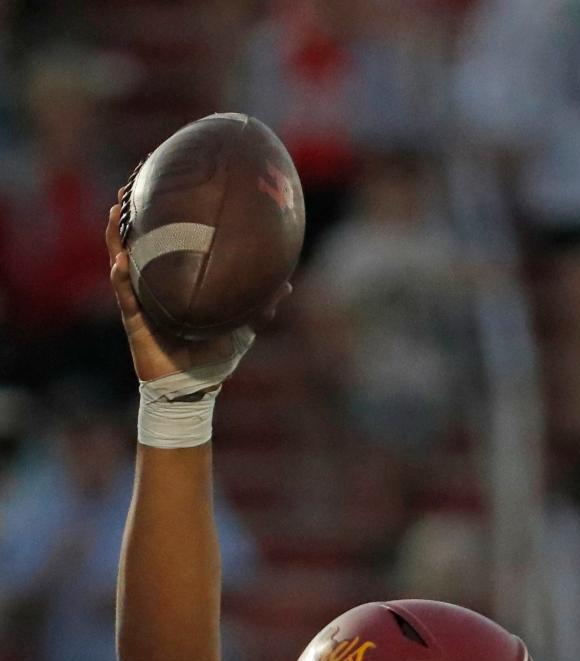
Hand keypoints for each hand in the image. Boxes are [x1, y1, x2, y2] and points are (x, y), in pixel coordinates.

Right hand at [105, 195, 288, 385]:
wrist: (195, 388)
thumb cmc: (214, 357)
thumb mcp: (241, 326)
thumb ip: (260, 303)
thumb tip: (286, 284)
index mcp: (175, 278)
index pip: (166, 237)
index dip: (163, 210)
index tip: (165, 177)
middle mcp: (154, 282)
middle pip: (137, 238)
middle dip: (132, 208)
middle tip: (133, 178)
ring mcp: (141, 298)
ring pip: (122, 257)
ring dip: (118, 233)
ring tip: (118, 207)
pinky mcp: (134, 319)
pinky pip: (124, 294)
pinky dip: (120, 277)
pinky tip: (120, 261)